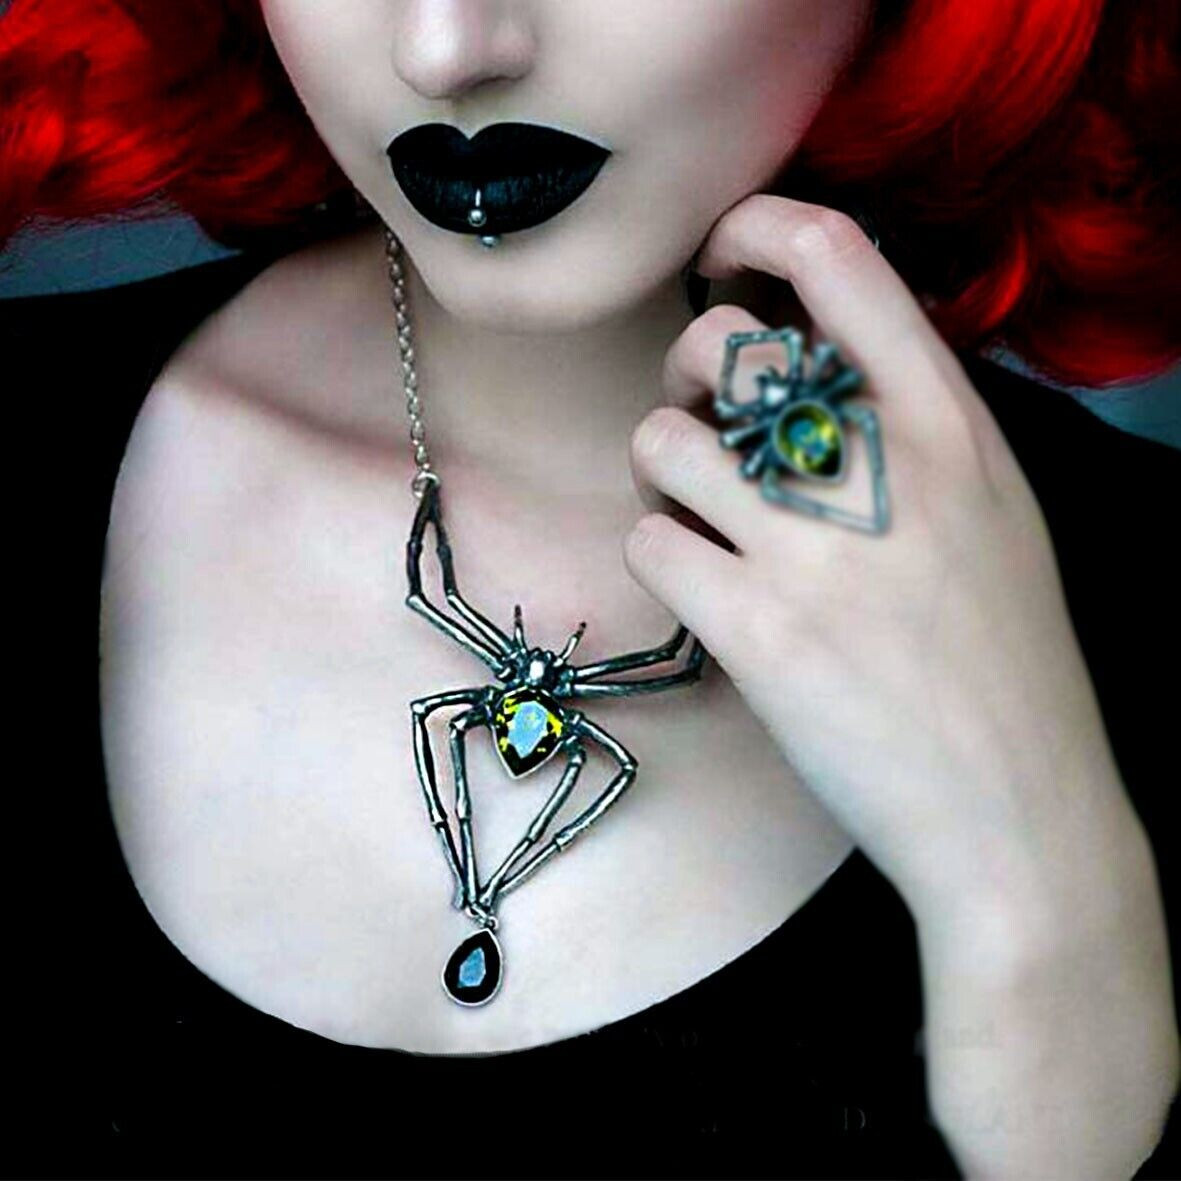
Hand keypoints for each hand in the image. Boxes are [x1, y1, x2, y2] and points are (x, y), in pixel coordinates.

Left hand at [623, 193, 1137, 932]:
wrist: (1016, 816)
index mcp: (949, 425)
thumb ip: (910, 432)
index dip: (755, 231)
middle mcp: (878, 467)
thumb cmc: (1002, 663)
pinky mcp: (753, 630)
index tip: (722, 256)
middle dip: (687, 375)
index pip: (839, 257)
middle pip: (724, 348)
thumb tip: (802, 374)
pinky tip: (698, 585)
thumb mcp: (992, 514)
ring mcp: (810, 550)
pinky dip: (659, 554)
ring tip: (690, 513)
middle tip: (702, 429)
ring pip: (664, 440)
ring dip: (658, 470)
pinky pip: (649, 541)